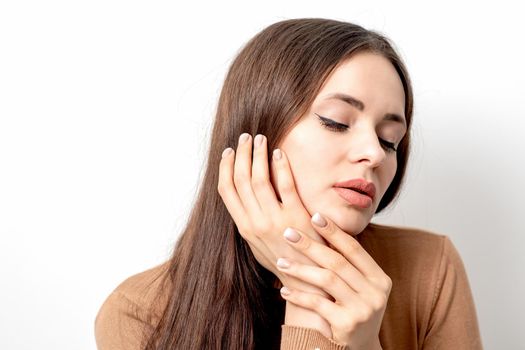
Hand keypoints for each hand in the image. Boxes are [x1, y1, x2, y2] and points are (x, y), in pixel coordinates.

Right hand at [217, 133, 325, 290]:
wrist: (307, 279)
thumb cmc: (283, 261)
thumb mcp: (258, 246)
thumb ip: (250, 223)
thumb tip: (244, 202)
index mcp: (244, 228)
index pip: (226, 191)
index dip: (225, 168)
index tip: (229, 152)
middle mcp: (255, 223)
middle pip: (241, 180)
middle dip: (241, 155)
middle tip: (245, 138)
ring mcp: (274, 219)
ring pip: (258, 179)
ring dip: (257, 155)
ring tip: (260, 139)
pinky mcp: (296, 216)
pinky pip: (285, 185)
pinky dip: (280, 166)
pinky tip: (280, 153)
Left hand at [276, 213, 390, 349]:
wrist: (359, 348)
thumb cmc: (352, 310)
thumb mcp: (358, 287)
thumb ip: (346, 264)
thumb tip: (320, 228)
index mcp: (379, 278)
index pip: (354, 248)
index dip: (334, 231)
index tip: (314, 215)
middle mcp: (376, 292)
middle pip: (337, 261)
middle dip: (310, 245)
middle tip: (288, 233)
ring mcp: (363, 309)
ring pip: (327, 280)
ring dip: (300, 269)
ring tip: (280, 261)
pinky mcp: (347, 324)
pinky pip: (318, 304)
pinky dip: (299, 295)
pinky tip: (284, 289)